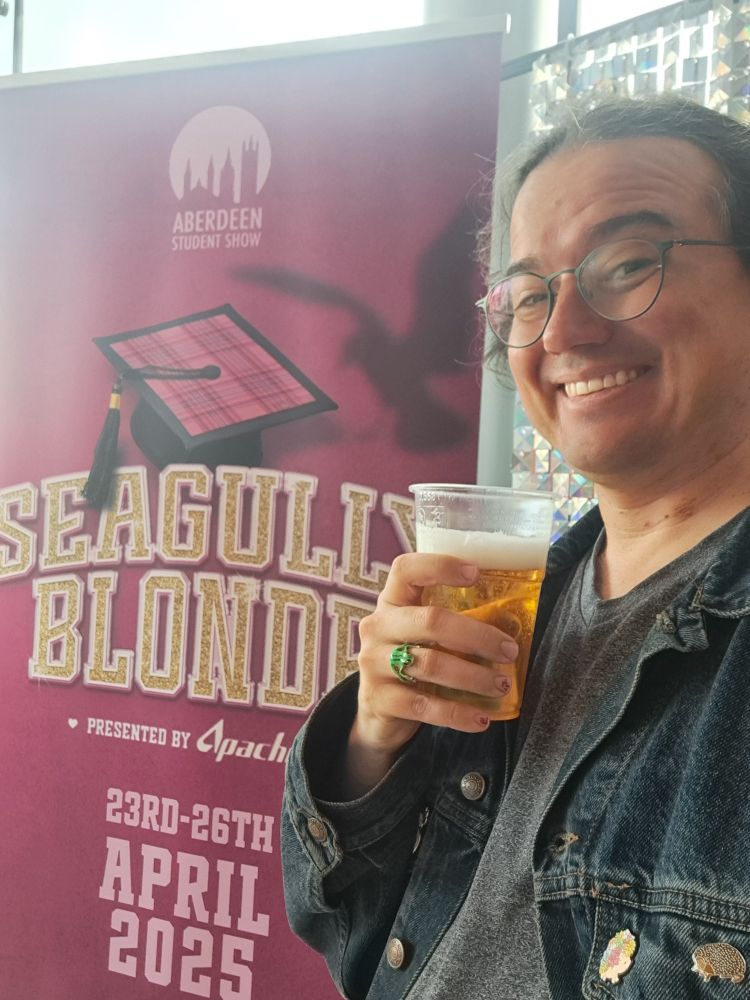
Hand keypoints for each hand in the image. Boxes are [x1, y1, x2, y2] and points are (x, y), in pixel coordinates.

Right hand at [344, 553, 518, 792]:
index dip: (440, 566)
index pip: (406, 570)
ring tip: (501, 685)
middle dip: (478, 636)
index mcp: (392, 602)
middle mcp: (378, 627)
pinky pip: (425, 705)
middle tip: (509, 651)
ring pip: (431, 664)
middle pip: (431, 620)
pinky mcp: (379, 699)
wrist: (378, 711)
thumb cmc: (413, 661)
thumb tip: (514, 618)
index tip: (476, 574)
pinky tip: (482, 718)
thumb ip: (453, 622)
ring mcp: (373, 663)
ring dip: (474, 676)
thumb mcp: (423, 635)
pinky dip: (458, 713)